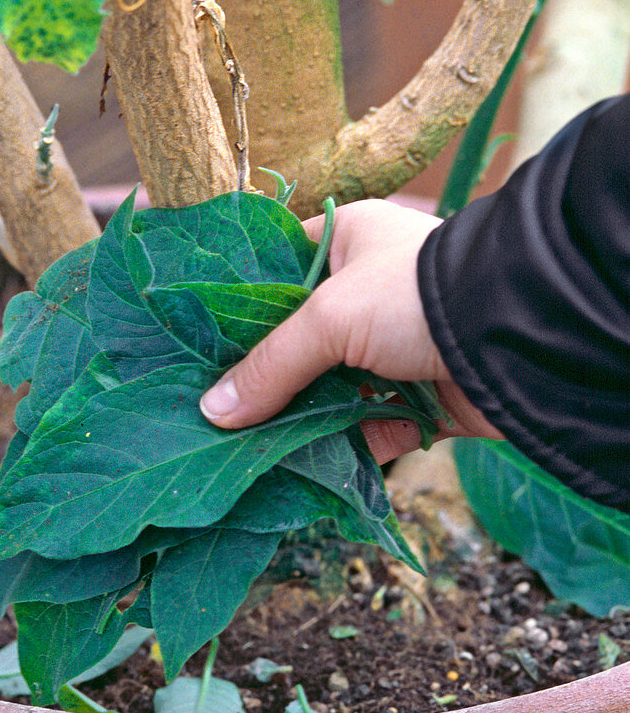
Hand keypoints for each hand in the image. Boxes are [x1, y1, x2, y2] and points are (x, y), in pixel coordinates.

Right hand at [199, 199, 502, 464]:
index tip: (196, 346)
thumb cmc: (415, 295)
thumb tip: (212, 413)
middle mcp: (370, 293)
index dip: (239, 309)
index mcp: (349, 243)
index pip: (277, 271)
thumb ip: (271, 365)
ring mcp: (396, 350)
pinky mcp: (420, 400)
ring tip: (241, 448)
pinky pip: (366, 428)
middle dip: (264, 378)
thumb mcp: (331, 316)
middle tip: (211, 410)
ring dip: (297, 420)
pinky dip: (339, 449)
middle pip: (301, 342)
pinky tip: (295, 469)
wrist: (516, 338)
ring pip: (330, 390)